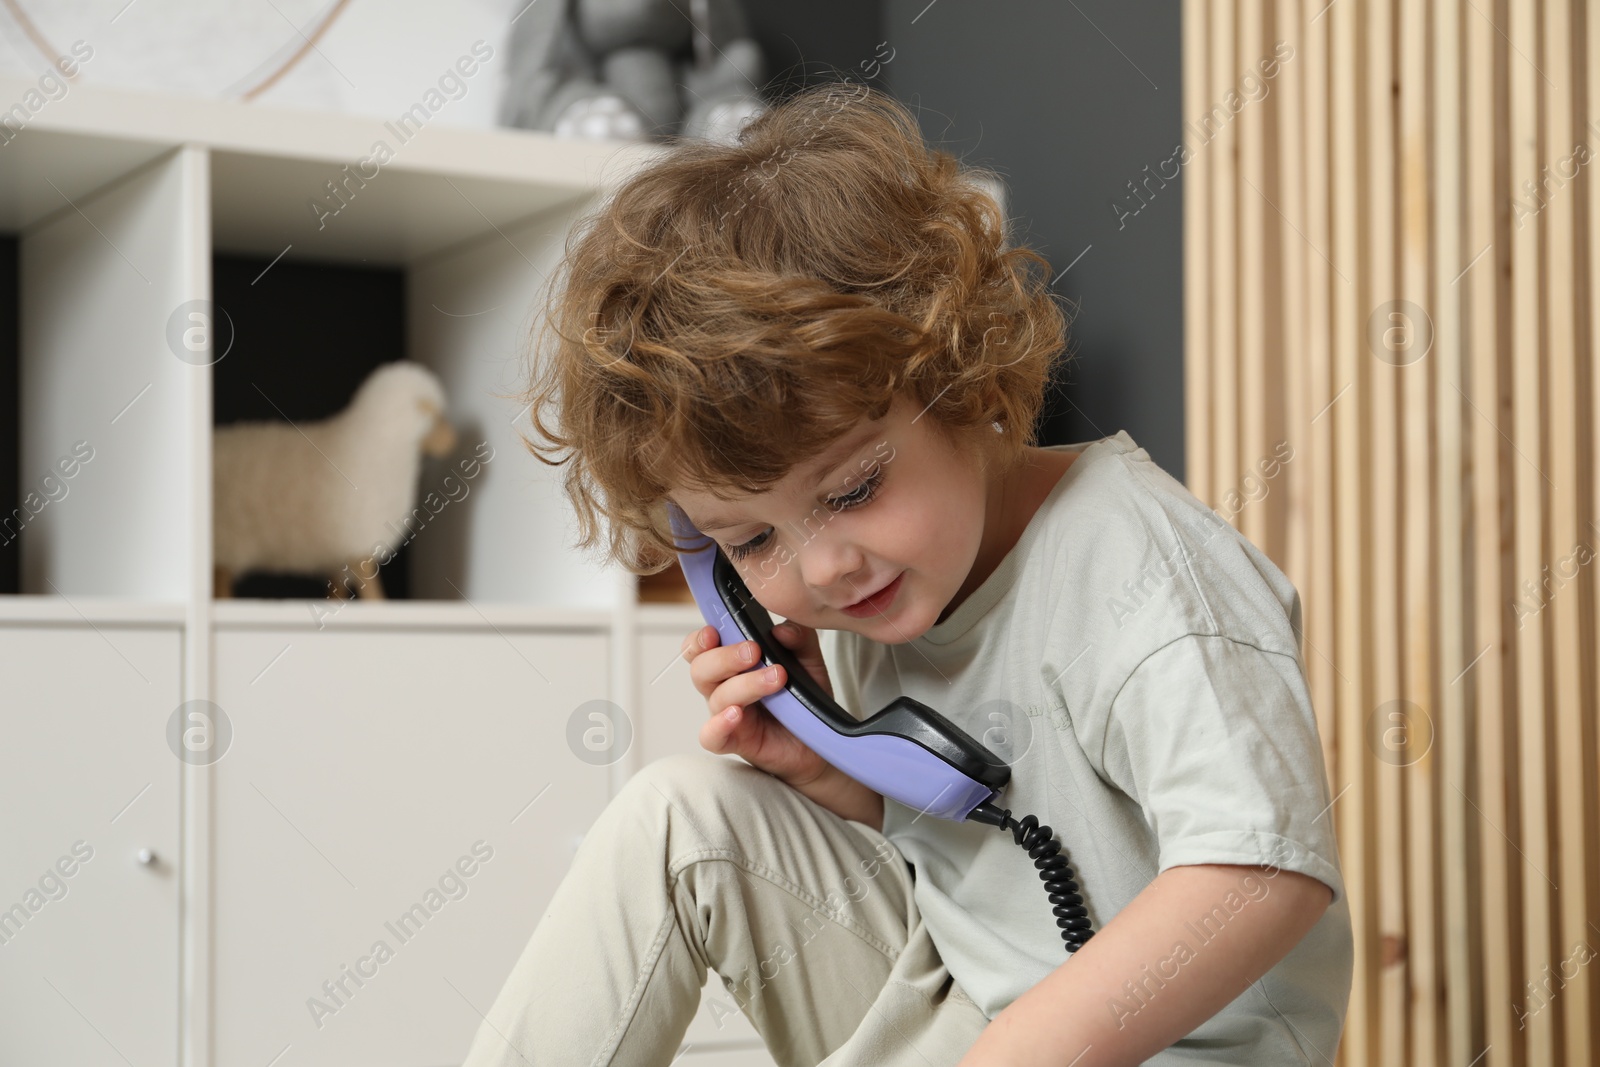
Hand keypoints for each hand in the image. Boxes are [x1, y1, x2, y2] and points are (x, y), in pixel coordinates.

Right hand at [681, 620, 833, 787]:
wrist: (818, 741)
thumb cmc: (802, 699)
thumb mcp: (808, 660)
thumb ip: (799, 638)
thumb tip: (782, 630)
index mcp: (733, 664)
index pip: (701, 647)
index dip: (700, 639)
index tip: (715, 631)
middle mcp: (723, 687)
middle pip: (701, 668)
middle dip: (725, 657)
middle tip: (754, 652)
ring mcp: (726, 715)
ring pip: (716, 697)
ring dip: (744, 684)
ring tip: (777, 678)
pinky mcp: (735, 741)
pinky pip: (712, 736)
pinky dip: (719, 725)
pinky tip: (736, 714)